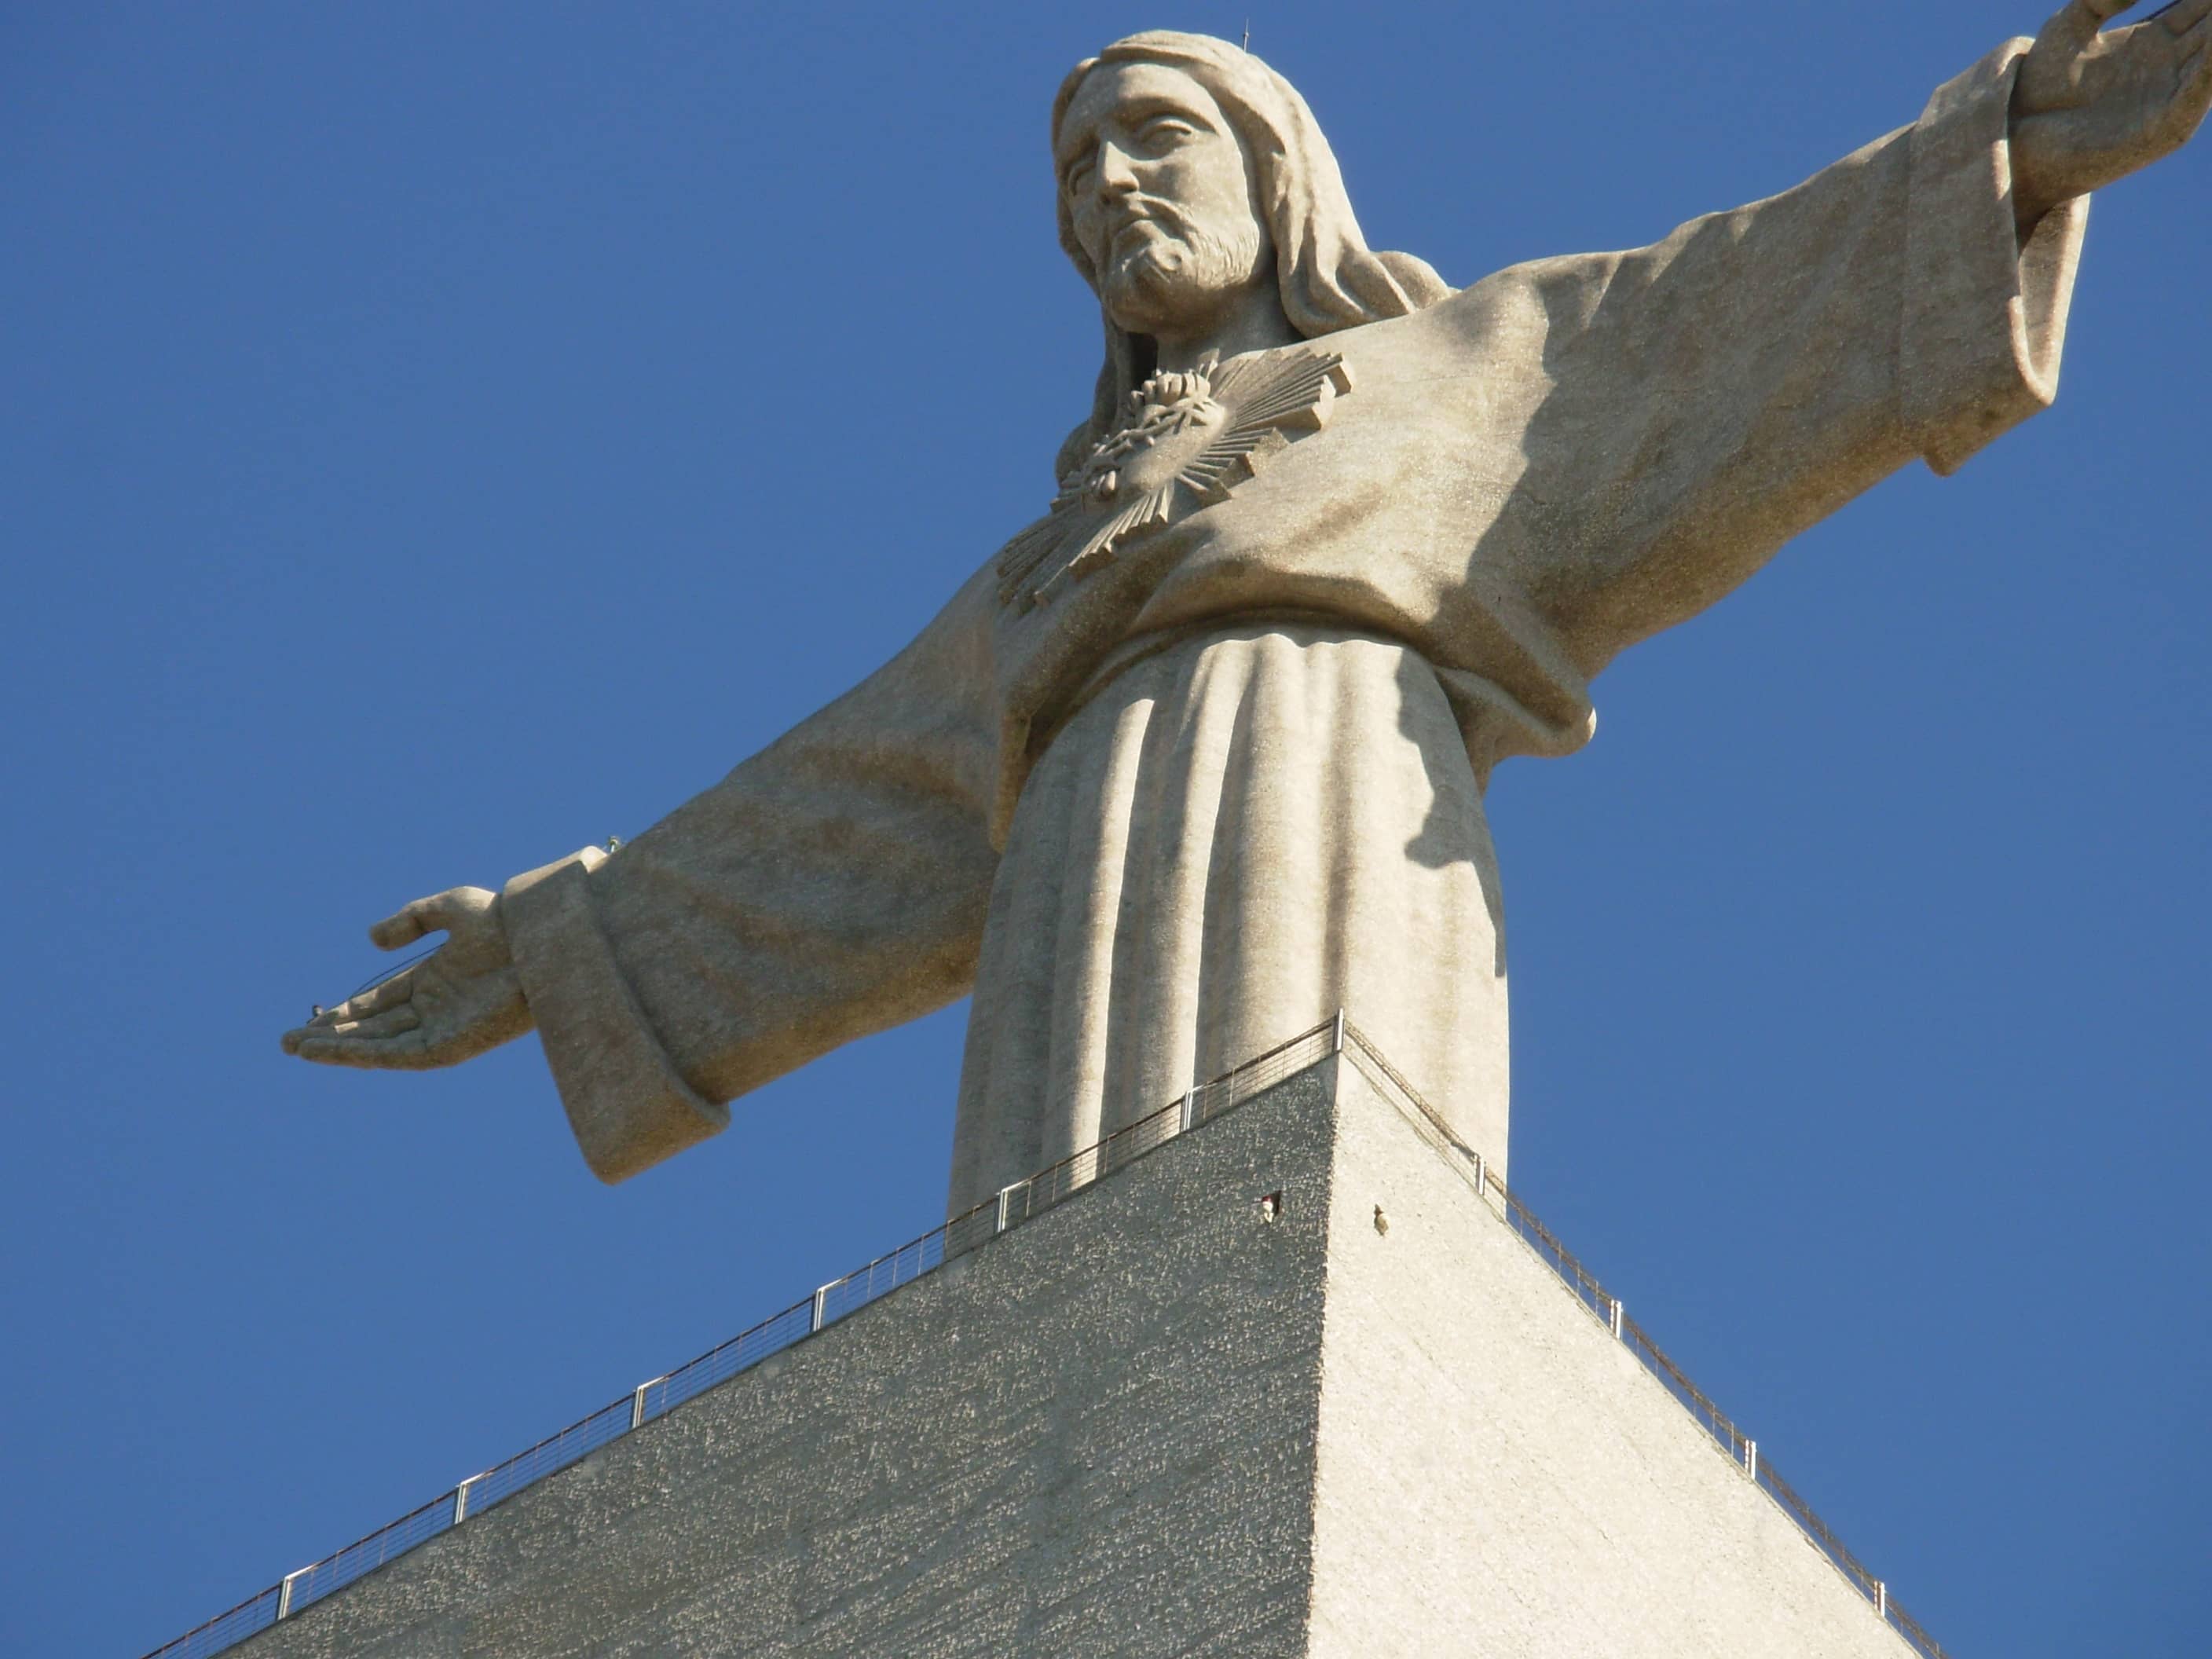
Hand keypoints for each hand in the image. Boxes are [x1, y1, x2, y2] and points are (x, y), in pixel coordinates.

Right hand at [281, 887, 530, 1068]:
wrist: (538, 940)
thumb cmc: (505, 921)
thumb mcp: (450, 909)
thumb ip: (410, 921)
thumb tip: (371, 940)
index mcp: (435, 979)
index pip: (381, 1001)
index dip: (346, 1011)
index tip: (312, 1019)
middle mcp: (436, 1008)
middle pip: (373, 1027)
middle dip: (332, 1034)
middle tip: (289, 1041)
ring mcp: (441, 1029)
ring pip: (378, 1045)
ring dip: (337, 1048)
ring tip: (297, 1048)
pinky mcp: (448, 1047)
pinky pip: (395, 1055)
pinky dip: (361, 1054)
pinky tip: (329, 1050)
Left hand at [2011, 0, 2211, 232]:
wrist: (2018, 133)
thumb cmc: (2041, 82)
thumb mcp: (2070, 24)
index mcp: (2157, 38)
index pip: (2200, 7)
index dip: (2206, 0)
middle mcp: (2172, 66)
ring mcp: (2172, 97)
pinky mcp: (2164, 129)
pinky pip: (2197, 96)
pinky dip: (2209, 70)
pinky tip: (2211, 46)